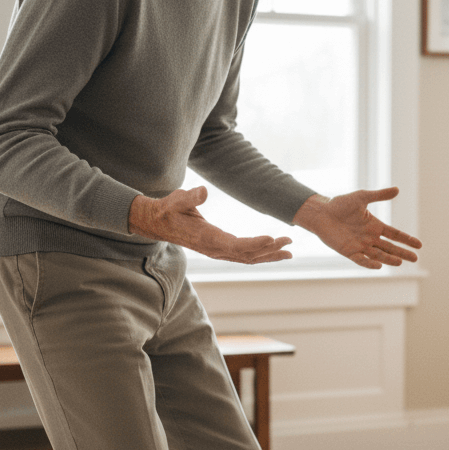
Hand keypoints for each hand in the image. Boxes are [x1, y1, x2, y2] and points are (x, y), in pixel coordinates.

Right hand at [128, 187, 293, 263]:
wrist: (158, 223)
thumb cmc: (168, 209)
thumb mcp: (176, 200)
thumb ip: (189, 197)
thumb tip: (204, 191)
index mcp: (207, 238)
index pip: (235, 245)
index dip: (254, 243)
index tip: (272, 238)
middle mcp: (215, 249)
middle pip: (247, 254)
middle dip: (270, 250)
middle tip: (289, 242)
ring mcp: (218, 251)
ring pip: (248, 258)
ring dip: (270, 255)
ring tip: (289, 251)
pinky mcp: (220, 249)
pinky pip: (244, 256)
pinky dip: (261, 255)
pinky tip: (274, 250)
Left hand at [293, 187, 421, 268]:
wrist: (321, 212)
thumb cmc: (340, 204)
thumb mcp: (362, 197)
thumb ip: (379, 195)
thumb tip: (397, 190)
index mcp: (375, 226)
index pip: (395, 235)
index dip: (407, 239)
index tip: (419, 245)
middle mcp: (370, 238)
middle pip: (390, 248)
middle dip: (403, 253)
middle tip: (415, 259)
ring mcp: (360, 246)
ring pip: (378, 255)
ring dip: (389, 259)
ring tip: (400, 262)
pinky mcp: (349, 251)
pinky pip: (361, 260)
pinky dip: (369, 263)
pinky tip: (379, 265)